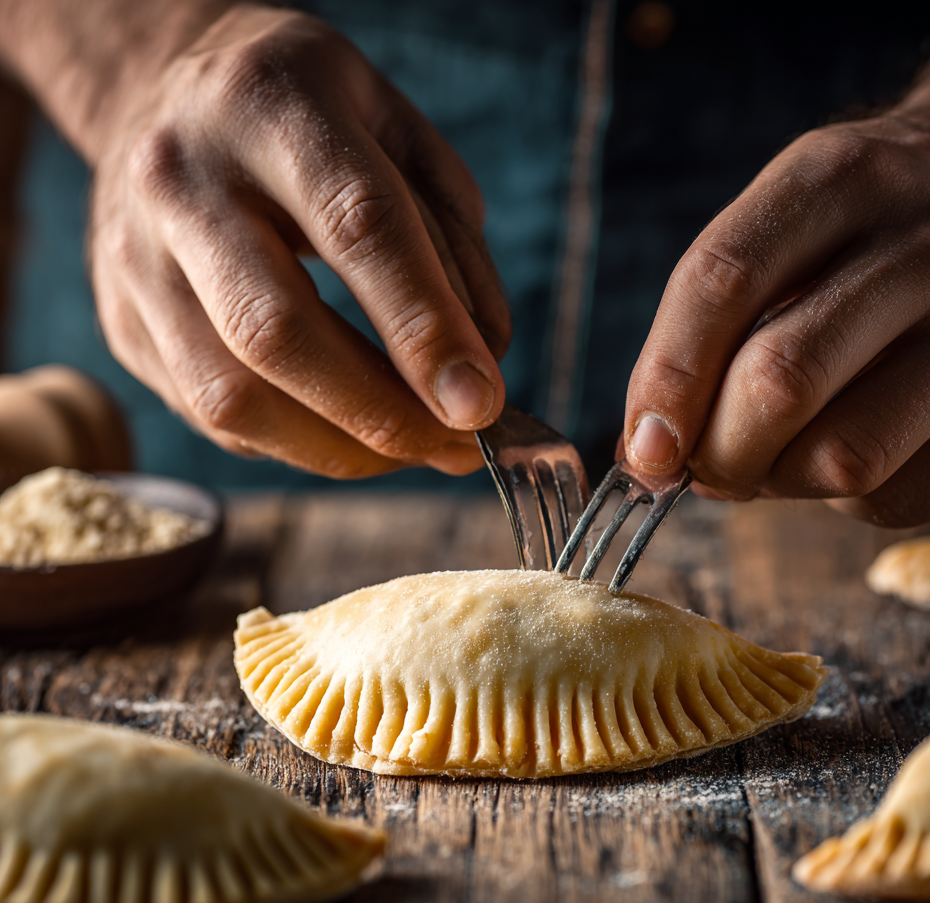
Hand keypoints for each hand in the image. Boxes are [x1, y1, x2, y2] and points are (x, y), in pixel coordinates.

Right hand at [87, 5, 508, 476]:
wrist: (170, 99)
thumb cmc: (312, 125)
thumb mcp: (402, 141)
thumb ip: (453, 247)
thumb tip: (475, 374)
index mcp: (270, 105)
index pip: (357, 226)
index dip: (425, 330)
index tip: (481, 405)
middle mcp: (180, 180)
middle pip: (276, 331)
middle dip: (383, 414)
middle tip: (458, 448)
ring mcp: (134, 259)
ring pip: (230, 398)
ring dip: (340, 449)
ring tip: (411, 450)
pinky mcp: (121, 325)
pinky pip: (212, 418)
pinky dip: (296, 443)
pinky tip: (344, 429)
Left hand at [624, 18, 929, 525]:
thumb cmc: (865, 240)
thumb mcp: (788, 227)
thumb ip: (711, 321)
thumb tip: (651, 452)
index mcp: (840, 179)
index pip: (721, 281)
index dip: (665, 381)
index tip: (644, 448)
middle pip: (777, 383)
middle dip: (715, 451)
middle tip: (705, 464)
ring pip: (839, 457)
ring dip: (776, 481)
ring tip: (774, 457)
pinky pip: (895, 499)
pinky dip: (842, 500)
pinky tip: (850, 452)